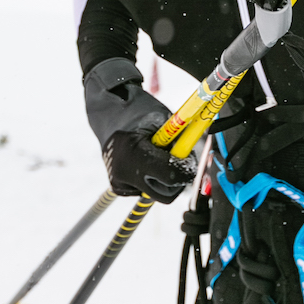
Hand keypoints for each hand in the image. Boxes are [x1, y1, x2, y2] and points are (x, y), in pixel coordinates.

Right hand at [84, 57, 196, 201]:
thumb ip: (178, 141)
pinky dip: (152, 178)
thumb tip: (194, 159)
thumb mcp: (162, 119)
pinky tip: (145, 160)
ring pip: (156, 192)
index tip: (191, 159)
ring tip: (158, 154)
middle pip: (166, 193)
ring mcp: (118, 182)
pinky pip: (145, 190)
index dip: (186, 169)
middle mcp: (123, 173)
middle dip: (177, 178)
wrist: (109, 111)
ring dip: (164, 178)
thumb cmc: (138, 110)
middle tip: (179, 157)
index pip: (170, 177)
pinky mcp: (118, 187)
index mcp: (134, 153)